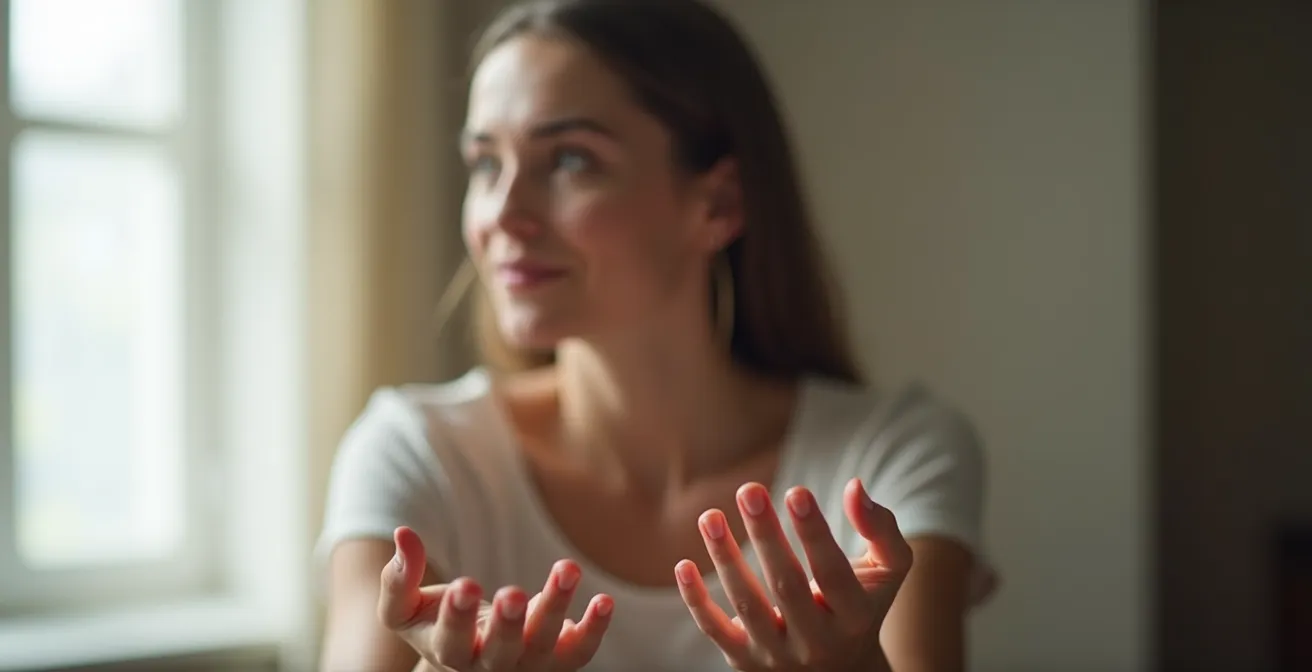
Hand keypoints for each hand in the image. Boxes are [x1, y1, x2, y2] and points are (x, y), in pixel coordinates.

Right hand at [379, 526, 613, 670]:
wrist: (472, 658)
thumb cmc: (436, 625)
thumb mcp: (405, 609)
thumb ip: (399, 579)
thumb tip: (403, 534)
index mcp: (448, 654)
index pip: (451, 641)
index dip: (457, 615)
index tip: (464, 584)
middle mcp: (488, 667)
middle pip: (500, 652)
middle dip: (506, 624)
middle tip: (512, 593)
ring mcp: (527, 666)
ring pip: (543, 645)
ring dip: (555, 607)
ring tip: (568, 568)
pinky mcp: (559, 660)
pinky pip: (581, 652)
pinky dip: (594, 628)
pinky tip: (604, 600)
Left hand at [675, 479, 910, 670]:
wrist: (841, 671)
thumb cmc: (860, 603)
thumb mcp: (887, 570)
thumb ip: (879, 528)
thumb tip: (854, 487)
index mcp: (855, 616)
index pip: (833, 574)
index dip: (814, 533)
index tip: (796, 491)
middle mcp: (818, 641)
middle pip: (786, 586)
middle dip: (766, 536)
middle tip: (749, 490)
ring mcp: (779, 655)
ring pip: (747, 606)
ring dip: (725, 558)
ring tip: (710, 516)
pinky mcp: (746, 662)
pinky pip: (716, 631)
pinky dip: (696, 600)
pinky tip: (683, 565)